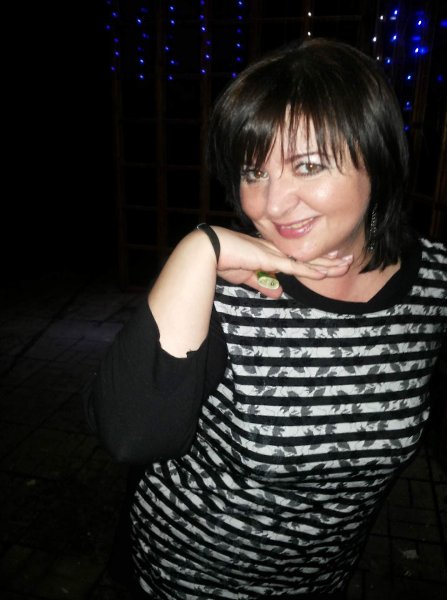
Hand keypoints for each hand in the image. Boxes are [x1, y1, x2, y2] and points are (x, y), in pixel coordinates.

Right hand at [213, 227, 352, 297]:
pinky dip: (310, 270)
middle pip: (307, 257)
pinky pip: (294, 266)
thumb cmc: (222, 261)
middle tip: (348, 260)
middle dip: (328, 260)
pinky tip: (324, 273)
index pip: (297, 258)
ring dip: (326, 264)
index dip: (315, 261)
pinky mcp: (268, 258)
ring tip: (346, 264)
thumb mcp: (245, 277)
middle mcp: (275, 250)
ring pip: (305, 260)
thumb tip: (278, 293)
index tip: (331, 263)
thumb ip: (262, 284)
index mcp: (269, 253)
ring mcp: (273, 253)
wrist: (208, 250)